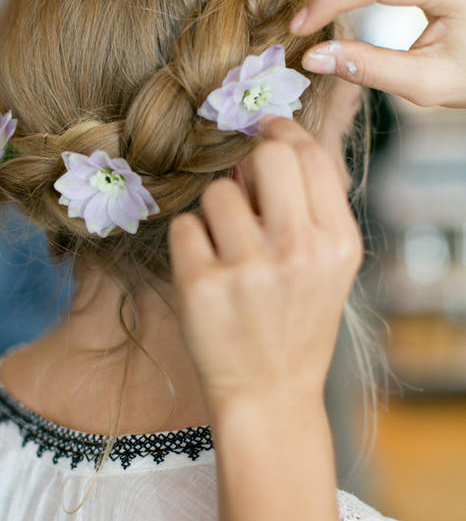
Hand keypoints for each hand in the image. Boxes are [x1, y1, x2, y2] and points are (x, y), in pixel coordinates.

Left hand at [168, 118, 361, 406]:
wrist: (269, 392)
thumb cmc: (296, 321)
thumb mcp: (328, 267)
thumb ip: (308, 207)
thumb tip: (263, 144)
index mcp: (338, 242)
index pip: (308, 155)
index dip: (281, 130)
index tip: (263, 128)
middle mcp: (299, 252)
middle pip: (266, 155)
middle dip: (249, 162)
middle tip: (242, 187)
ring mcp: (248, 269)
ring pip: (217, 190)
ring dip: (216, 212)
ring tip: (227, 249)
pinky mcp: (201, 285)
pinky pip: (184, 226)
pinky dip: (190, 241)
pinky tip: (206, 270)